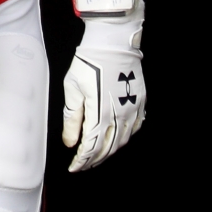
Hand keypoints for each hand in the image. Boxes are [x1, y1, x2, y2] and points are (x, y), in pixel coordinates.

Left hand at [62, 8, 145, 170]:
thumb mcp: (73, 89)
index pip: (91, 147)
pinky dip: (124, 138)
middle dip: (94, 160)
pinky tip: (116, 139)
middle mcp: (119, 116)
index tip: (74, 167)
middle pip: (108, 148)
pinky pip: (135, 129)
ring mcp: (133, 110)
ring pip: (122, 141)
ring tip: (97, 156)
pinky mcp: (141, 103)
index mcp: (100, 114)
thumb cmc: (89, 63)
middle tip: (83, 165)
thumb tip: (70, 142)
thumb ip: (72, 118)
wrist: (113, 44)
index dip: (82, 160)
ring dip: (109, 152)